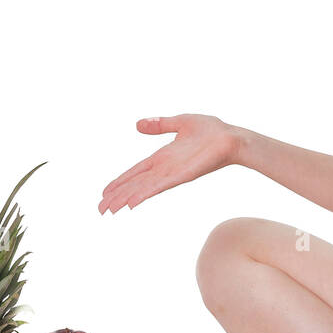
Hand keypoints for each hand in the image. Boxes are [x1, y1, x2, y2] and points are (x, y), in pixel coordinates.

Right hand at [98, 114, 238, 213]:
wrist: (232, 137)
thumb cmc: (212, 130)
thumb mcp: (180, 122)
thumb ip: (160, 124)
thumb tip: (138, 124)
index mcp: (163, 157)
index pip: (136, 172)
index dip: (120, 181)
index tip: (105, 192)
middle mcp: (164, 168)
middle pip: (135, 184)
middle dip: (117, 196)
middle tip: (100, 209)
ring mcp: (172, 173)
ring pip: (143, 189)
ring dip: (125, 199)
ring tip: (109, 210)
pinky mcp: (182, 175)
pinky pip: (159, 186)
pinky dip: (144, 194)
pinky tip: (132, 203)